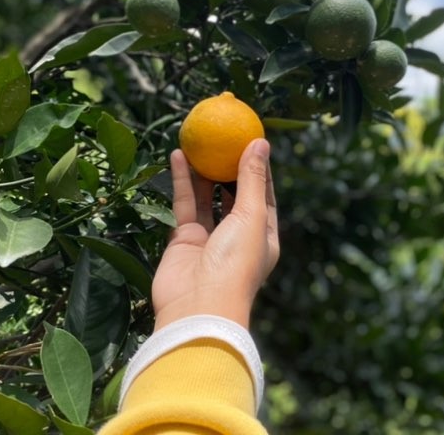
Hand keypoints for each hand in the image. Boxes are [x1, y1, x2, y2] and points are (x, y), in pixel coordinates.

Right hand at [151, 138, 278, 330]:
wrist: (198, 305)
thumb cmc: (235, 262)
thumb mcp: (251, 216)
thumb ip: (252, 179)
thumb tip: (261, 142)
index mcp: (264, 236)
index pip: (264, 196)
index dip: (259, 170)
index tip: (253, 142)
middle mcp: (238, 237)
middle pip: (235, 195)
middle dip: (230, 168)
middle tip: (224, 139)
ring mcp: (210, 239)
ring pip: (208, 198)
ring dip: (205, 172)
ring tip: (201, 142)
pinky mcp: (184, 239)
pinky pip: (185, 204)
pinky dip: (183, 181)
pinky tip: (180, 155)